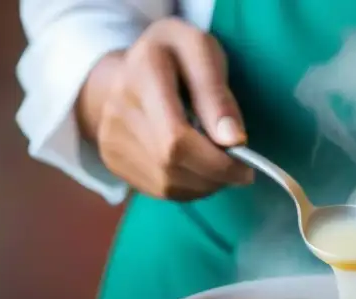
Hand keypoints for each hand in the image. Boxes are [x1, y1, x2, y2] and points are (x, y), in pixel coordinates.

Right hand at [77, 18, 252, 199]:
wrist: (128, 70)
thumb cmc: (174, 56)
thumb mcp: (202, 51)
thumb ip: (217, 94)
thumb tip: (234, 141)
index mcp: (143, 73)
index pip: (176, 136)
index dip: (214, 160)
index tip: (245, 163)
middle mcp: (118, 109)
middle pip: (171, 164)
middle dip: (215, 175)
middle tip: (240, 171)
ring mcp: (110, 139)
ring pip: (166, 184)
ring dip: (204, 185)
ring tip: (220, 168)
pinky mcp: (112, 160)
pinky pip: (158, 190)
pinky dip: (188, 188)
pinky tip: (199, 172)